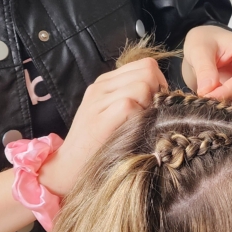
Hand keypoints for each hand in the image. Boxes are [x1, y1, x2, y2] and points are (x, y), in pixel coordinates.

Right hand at [39, 58, 166, 195]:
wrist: (68, 167)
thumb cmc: (98, 144)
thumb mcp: (113, 113)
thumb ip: (132, 97)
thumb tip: (163, 93)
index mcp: (106, 82)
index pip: (145, 64)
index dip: (159, 82)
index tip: (155, 104)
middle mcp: (101, 86)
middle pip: (148, 70)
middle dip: (158, 92)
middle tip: (151, 114)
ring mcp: (98, 101)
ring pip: (142, 85)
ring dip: (149, 105)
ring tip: (140, 123)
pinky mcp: (99, 119)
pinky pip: (131, 104)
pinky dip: (139, 117)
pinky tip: (132, 130)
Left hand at [181, 26, 231, 109]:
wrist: (206, 44)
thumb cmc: (205, 41)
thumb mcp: (198, 50)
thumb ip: (204, 69)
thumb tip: (208, 90)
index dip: (226, 93)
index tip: (206, 97)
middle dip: (229, 101)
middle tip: (207, 99)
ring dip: (230, 104)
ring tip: (211, 96)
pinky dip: (230, 104)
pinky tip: (217, 97)